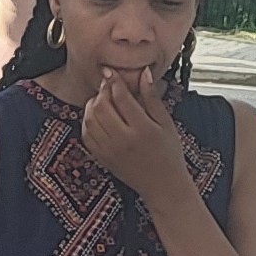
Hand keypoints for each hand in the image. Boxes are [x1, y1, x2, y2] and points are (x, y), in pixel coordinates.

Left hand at [80, 75, 195, 204]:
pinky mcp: (102, 158)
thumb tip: (144, 73)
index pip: (121, 98)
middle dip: (101, 92)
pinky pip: (86, 135)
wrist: (162, 185)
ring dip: (92, 105)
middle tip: (107, 86)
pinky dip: (87, 121)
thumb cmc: (168, 152)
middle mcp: (123, 140)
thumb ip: (152, 98)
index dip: (113, 81)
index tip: (110, 71)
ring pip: (90, 120)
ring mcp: (110, 150)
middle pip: (101, 107)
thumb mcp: (166, 123)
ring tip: (102, 100)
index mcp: (142, 129)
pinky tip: (97, 116)